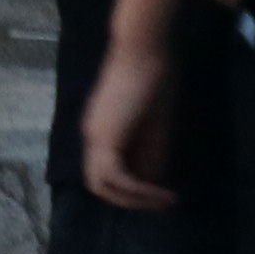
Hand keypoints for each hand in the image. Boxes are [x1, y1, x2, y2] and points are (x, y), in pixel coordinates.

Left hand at [78, 34, 179, 212]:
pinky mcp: (104, 137)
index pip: (106, 171)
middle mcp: (92, 136)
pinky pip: (115, 177)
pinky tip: (159, 191)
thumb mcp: (155, 124)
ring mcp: (94, 136)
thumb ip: (150, 152)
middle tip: (159, 203)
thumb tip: (150, 180)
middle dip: (129, 200)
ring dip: (133, 199)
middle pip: (98, 183)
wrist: (144, 50)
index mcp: (101, 130)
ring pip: (101, 184)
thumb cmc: (153, 77)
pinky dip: (137, 189)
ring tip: (163, 200)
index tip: (158, 192)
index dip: (129, 188)